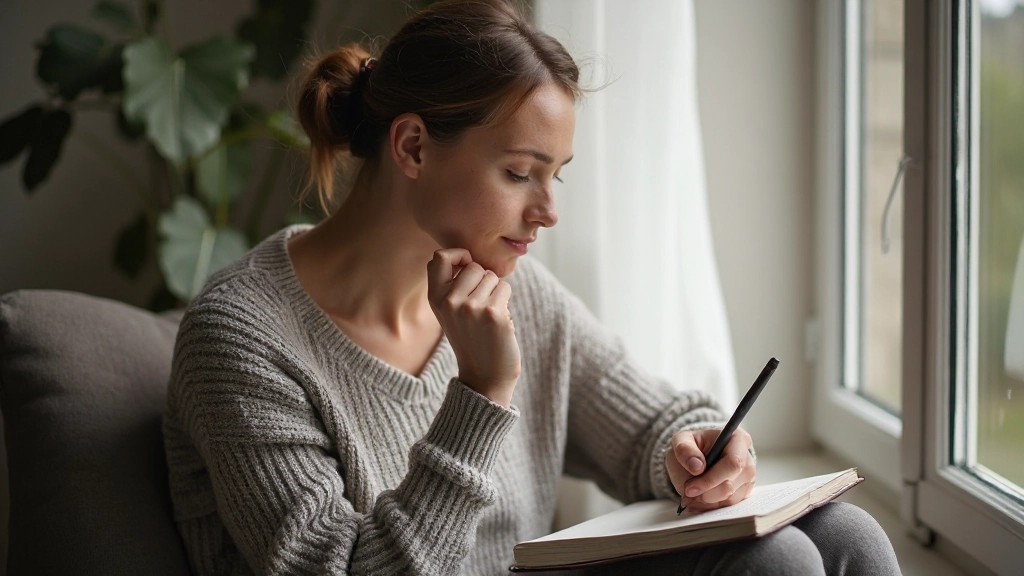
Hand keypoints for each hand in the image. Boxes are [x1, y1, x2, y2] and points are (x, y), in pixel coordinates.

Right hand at [426, 249, 520, 406]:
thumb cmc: (471, 338)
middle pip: (473, 265)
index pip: (439, 257)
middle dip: (483, 279)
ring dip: (496, 291)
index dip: (458, 255)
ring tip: (489, 315)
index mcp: (435, 299)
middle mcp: (449, 302)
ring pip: (492, 276)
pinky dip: (506, 301)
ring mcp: (471, 308)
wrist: (484, 376)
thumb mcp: (449, 312)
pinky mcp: (493, 314)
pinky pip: (505, 288)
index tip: (467, 266)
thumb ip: (452, 285)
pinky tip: (499, 322)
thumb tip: (468, 255)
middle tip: (481, 304)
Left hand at [665, 427, 755, 512]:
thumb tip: (697, 467)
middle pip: (731, 485)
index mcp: (737, 439)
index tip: (690, 488)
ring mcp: (748, 477)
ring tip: (692, 494)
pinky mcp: (744, 492)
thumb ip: (684, 450)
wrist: (695, 458)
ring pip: (730, 498)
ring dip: (707, 501)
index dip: (711, 479)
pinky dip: (712, 506)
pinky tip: (700, 498)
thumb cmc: (691, 447)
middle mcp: (747, 459)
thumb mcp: (681, 440)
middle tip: (688, 493)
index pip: (732, 463)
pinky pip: (729, 506)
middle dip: (706, 493)